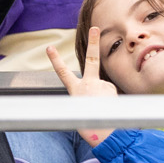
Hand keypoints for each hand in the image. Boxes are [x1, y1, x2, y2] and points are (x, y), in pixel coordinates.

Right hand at [47, 28, 118, 146]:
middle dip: (93, 42)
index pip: (63, 73)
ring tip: (104, 112)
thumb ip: (91, 96)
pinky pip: (113, 93)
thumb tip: (105, 90)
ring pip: (106, 88)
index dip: (56, 60)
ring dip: (106, 98)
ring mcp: (100, 85)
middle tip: (95, 28)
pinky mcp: (112, 88)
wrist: (105, 134)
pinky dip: (113, 101)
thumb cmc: (92, 126)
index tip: (50, 48)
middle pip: (90, 59)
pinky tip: (110, 110)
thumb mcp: (83, 110)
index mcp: (76, 91)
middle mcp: (87, 84)